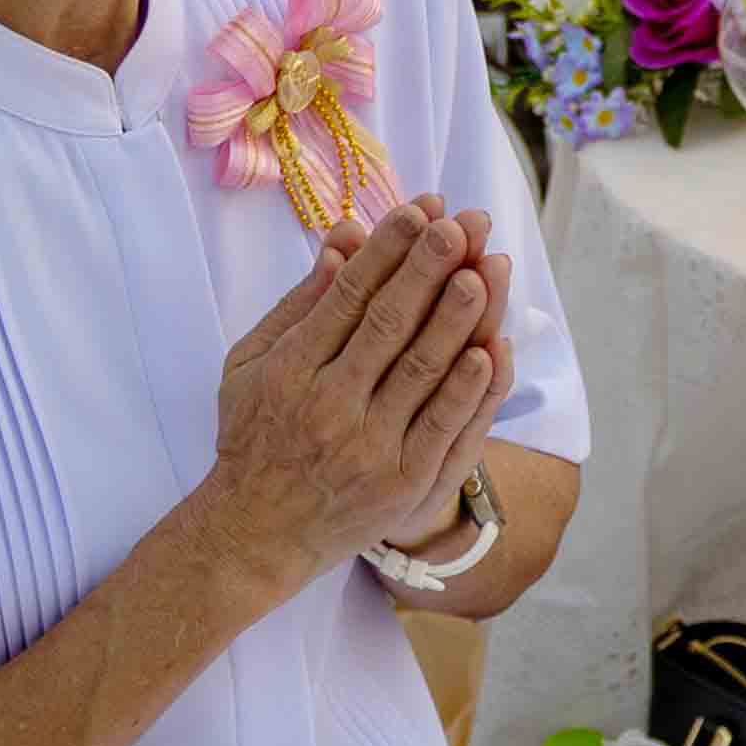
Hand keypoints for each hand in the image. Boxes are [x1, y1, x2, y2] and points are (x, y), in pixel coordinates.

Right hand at [199, 197, 511, 576]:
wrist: (256, 536)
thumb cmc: (255, 434)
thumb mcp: (252, 364)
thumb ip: (301, 302)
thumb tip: (344, 236)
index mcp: (290, 371)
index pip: (348, 298)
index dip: (388, 250)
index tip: (421, 210)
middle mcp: (329, 408)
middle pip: (390, 326)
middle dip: (429, 269)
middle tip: (462, 224)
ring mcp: (369, 450)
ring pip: (424, 372)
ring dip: (459, 318)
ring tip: (486, 267)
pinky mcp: (404, 484)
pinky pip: (445, 428)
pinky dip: (472, 389)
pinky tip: (493, 348)